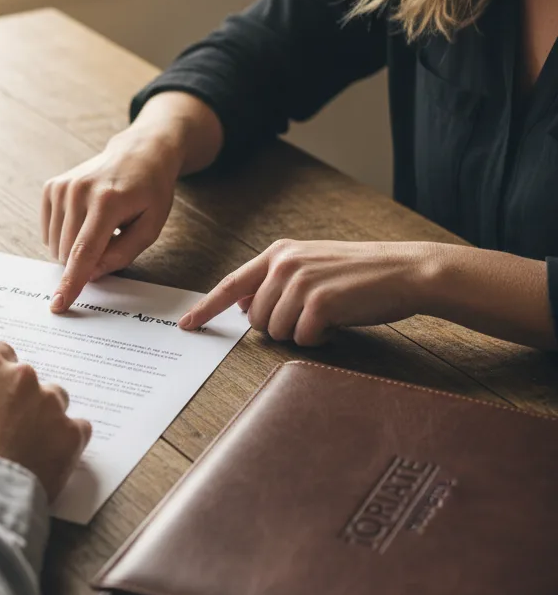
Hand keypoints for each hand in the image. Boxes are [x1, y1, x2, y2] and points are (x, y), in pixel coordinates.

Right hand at [0, 342, 91, 501]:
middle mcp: (22, 377)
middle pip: (28, 379)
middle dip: (20, 398)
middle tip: (7, 427)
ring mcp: (50, 404)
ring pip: (56, 401)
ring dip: (46, 417)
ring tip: (30, 446)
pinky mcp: (71, 434)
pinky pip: (78, 430)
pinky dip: (67, 442)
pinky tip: (50, 458)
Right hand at [42, 92, 223, 312]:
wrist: (139, 152)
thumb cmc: (150, 191)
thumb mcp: (151, 226)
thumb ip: (122, 254)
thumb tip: (90, 274)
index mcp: (107, 202)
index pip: (84, 252)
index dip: (71, 282)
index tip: (58, 305)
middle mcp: (79, 191)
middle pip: (68, 253)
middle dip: (84, 262)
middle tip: (110, 241)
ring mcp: (62, 187)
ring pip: (55, 246)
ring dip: (75, 249)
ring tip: (100, 226)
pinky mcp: (51, 187)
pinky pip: (49, 232)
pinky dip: (65, 236)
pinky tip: (85, 220)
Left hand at [180, 239, 436, 345]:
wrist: (406, 271)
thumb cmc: (360, 274)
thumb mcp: (312, 268)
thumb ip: (276, 284)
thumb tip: (247, 309)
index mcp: (278, 253)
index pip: (231, 285)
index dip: (207, 308)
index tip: (187, 325)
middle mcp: (283, 264)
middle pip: (257, 321)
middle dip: (282, 328)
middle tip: (314, 315)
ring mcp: (300, 282)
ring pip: (278, 332)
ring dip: (302, 334)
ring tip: (330, 314)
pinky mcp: (318, 303)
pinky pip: (303, 340)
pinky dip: (321, 340)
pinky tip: (340, 321)